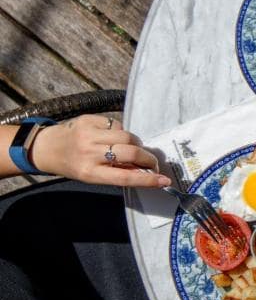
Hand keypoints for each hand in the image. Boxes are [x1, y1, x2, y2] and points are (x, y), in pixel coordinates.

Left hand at [30, 115, 169, 187]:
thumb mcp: (93, 176)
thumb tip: (145, 171)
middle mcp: (89, 153)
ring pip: (127, 135)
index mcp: (90, 172)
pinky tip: (112, 136)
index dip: (148, 179)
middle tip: (152, 162)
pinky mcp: (89, 119)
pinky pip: (117, 124)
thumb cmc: (74, 165)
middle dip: (147, 158)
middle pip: (130, 152)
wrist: (47, 147)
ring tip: (130, 147)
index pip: (125, 177)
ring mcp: (88, 134)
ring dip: (134, 143)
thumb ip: (117, 172)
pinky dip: (120, 131)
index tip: (164, 180)